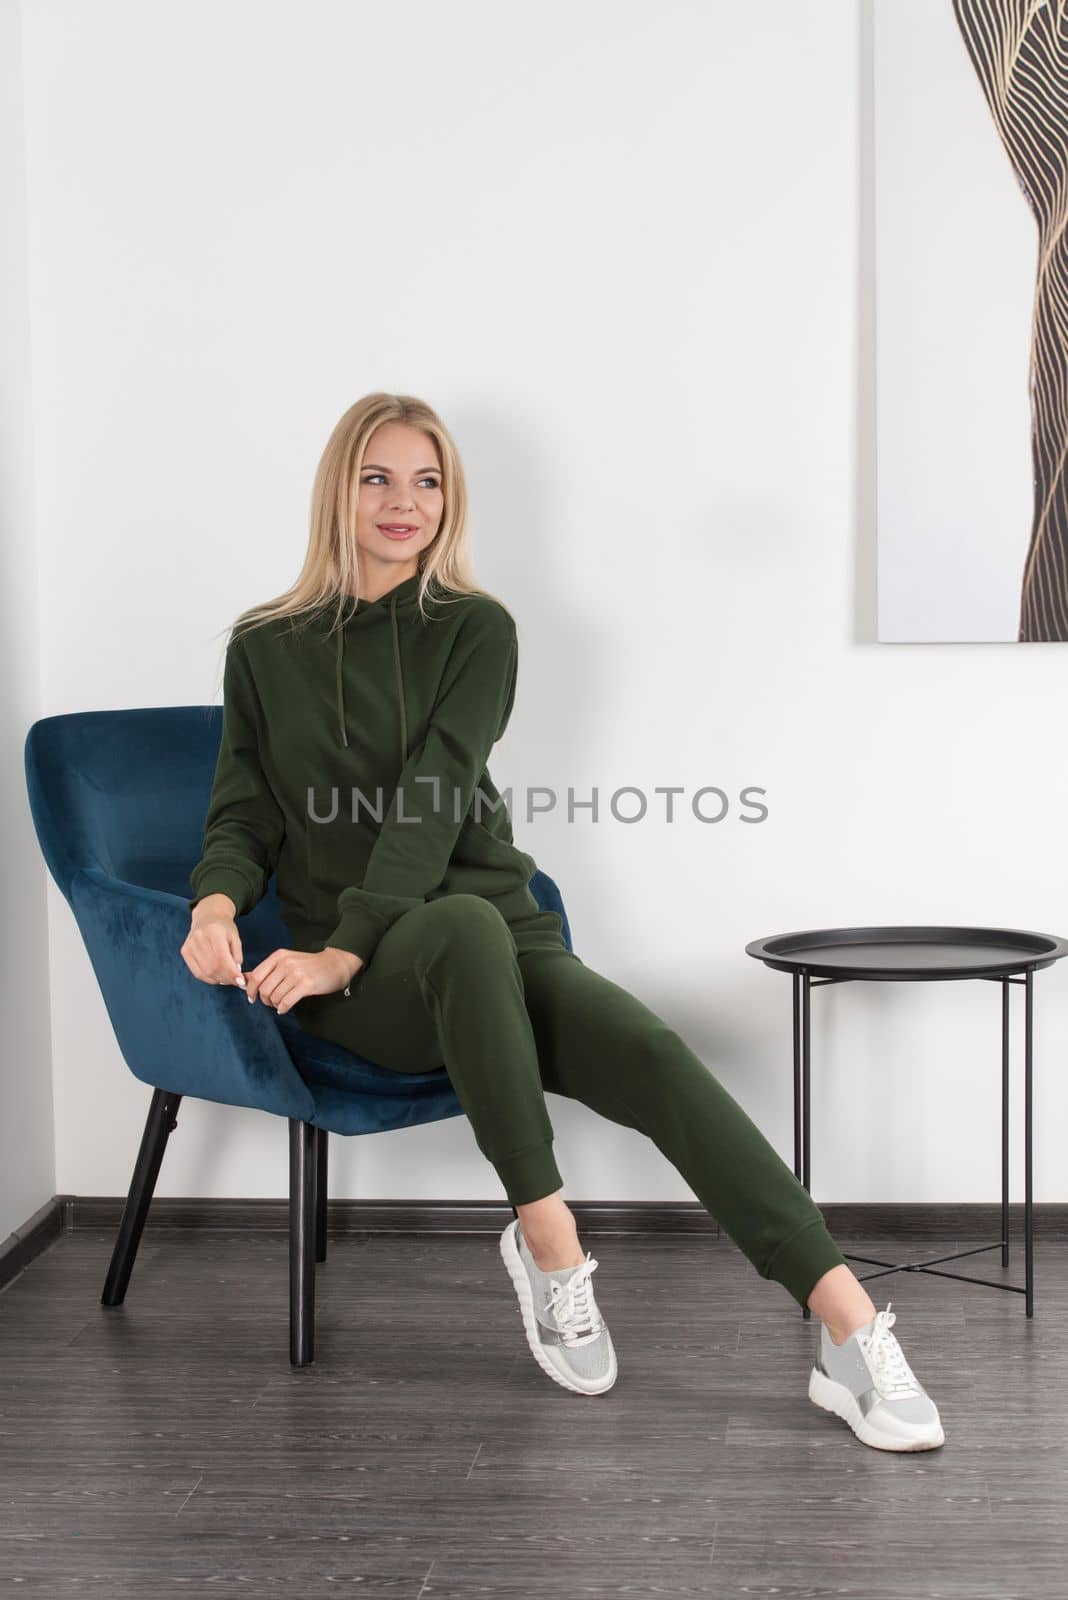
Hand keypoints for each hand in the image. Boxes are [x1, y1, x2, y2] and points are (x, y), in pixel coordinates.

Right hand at [182, 895, 246, 989]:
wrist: (207, 916)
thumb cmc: (224, 927)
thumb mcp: (235, 937)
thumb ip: (237, 955)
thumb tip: (236, 975)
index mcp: (214, 932)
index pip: (222, 958)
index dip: (231, 973)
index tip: (241, 982)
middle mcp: (199, 938)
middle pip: (213, 967)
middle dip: (226, 978)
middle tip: (235, 981)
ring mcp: (190, 945)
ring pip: (205, 972)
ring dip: (218, 979)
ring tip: (227, 978)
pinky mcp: (185, 951)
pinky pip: (196, 972)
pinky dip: (208, 978)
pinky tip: (216, 977)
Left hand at [244, 947, 364, 1014]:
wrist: (335, 964)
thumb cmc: (310, 965)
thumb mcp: (287, 961)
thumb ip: (267, 970)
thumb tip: (244, 978)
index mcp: (278, 956)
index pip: (256, 976)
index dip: (250, 990)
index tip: (252, 998)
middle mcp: (286, 963)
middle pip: (263, 988)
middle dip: (264, 1000)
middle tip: (270, 1003)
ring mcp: (296, 973)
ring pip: (274, 997)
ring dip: (274, 1005)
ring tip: (280, 1004)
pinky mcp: (306, 985)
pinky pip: (286, 1002)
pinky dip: (283, 1008)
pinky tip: (284, 1008)